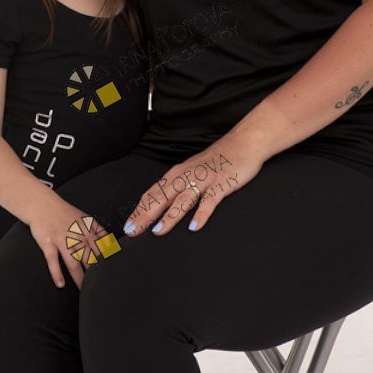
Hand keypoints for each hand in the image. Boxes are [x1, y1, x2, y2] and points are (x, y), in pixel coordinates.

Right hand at [29, 194, 118, 290]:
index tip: (112, 273)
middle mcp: (76, 235)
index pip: (101, 248)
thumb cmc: (64, 213)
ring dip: (79, 278)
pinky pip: (53, 260)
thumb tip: (111, 244)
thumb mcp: (85, 218)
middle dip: (95, 273)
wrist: (42, 204)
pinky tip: (60, 284)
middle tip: (101, 287)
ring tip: (84, 291)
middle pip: (89, 257)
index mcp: (87, 229)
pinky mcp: (48, 242)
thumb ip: (98, 231)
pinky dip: (56, 273)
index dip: (107, 261)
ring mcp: (61, 239)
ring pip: (73, 262)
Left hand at [122, 136, 263, 236]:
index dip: (140, 210)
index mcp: (178, 173)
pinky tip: (194, 227)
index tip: (128, 226)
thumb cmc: (217, 160)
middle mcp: (187, 175)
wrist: (243, 142)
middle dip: (146, 214)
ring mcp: (204, 179)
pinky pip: (210, 200)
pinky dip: (201, 214)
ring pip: (183, 199)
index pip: (153, 193)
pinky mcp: (222, 183)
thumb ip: (179, 187)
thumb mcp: (193, 171)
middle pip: (162, 197)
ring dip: (170, 215)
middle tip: (132, 231)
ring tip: (158, 231)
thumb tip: (162, 207)